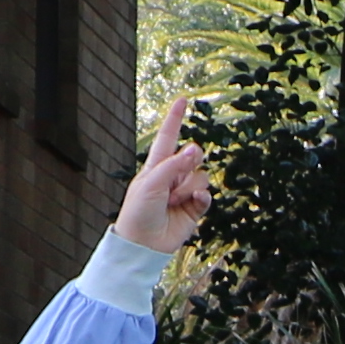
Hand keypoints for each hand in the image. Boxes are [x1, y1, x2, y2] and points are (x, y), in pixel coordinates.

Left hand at [111, 95, 215, 251]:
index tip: (183, 99)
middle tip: (178, 176)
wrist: (143, 244)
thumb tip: (195, 150)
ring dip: (189, 186)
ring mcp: (183, 192)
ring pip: (200, 176)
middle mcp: (171, 177)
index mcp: (156, 167)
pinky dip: (202, 196)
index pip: (168, 137)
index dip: (175, 118)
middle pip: (191, 157)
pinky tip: (194, 200)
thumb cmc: (138, 212)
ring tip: (174, 201)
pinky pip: (206, 194)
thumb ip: (173, 165)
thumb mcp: (150, 183)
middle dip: (189, 162)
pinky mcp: (193, 208)